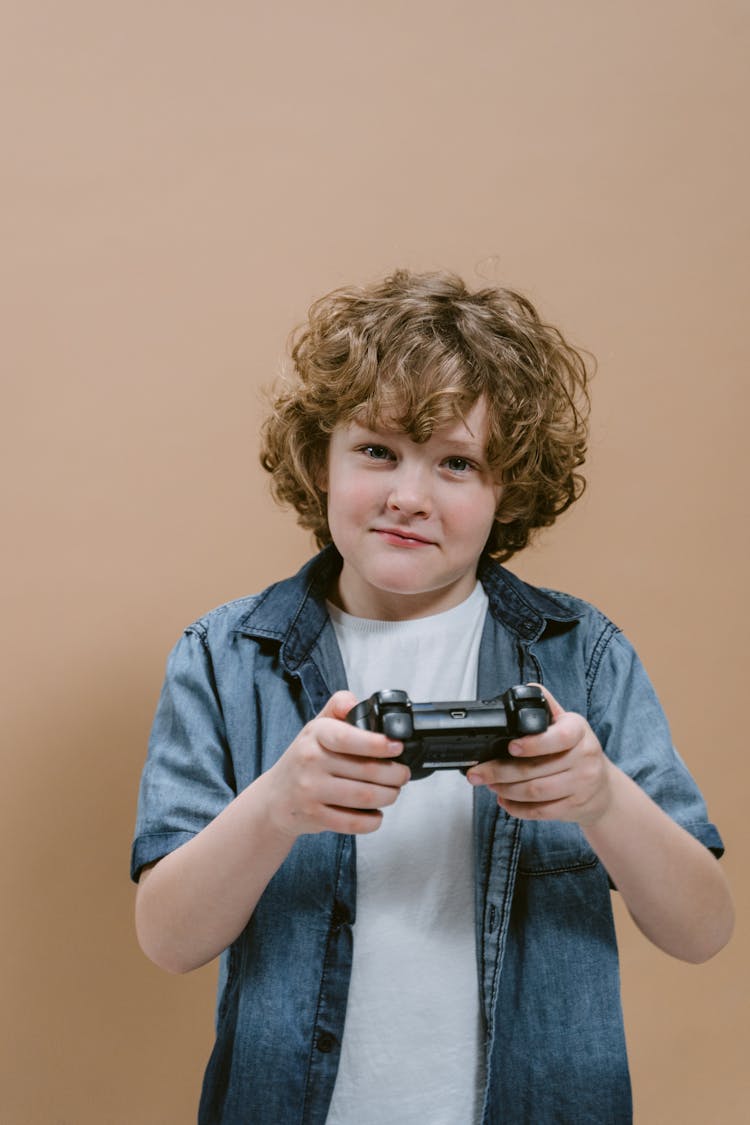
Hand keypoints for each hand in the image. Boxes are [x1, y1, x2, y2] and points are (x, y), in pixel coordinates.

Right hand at [265, 691, 409, 838]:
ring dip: (389, 796)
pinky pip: (353, 822)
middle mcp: (311, 762)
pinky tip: (376, 813)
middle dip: (395, 774)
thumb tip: (355, 702)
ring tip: (393, 791)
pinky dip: (373, 820)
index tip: (397, 747)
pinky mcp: (315, 816)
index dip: (378, 744)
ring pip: (364, 797)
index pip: (348, 738)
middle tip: (402, 774)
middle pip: (366, 771)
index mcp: (315, 735)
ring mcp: (311, 791)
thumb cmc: (304, 758)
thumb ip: (338, 706)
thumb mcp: (316, 726)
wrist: (275, 798)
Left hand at [466, 687, 613, 826]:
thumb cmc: (578, 751)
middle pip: (536, 770)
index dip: (533, 743)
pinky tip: (505, 801)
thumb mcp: (568, 724)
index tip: (510, 747)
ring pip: (536, 792)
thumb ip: (546, 708)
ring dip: (506, 790)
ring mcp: (582, 784)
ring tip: (490, 785)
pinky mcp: (576, 807)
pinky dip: (518, 808)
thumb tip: (526, 688)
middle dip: (500, 772)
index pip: (559, 737)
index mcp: (579, 730)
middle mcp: (585, 757)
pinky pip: (542, 811)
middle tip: (479, 773)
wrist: (603, 788)